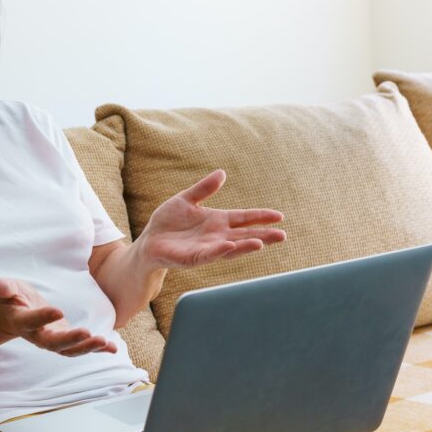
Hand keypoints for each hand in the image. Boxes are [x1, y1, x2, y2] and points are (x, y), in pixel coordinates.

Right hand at [0, 278, 116, 356]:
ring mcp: (53, 340)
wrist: (13, 315)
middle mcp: (38, 336)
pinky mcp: (65, 341)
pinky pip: (81, 348)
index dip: (44, 317)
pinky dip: (97, 350)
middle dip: (71, 340)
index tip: (58, 310)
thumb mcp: (7, 289)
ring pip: (70, 350)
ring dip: (87, 348)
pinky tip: (112, 347)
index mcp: (23, 322)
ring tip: (104, 342)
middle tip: (87, 333)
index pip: (33, 321)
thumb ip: (3, 288)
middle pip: (55, 343)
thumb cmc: (11, 299)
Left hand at [137, 169, 285, 268]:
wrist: (149, 241)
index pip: (244, 218)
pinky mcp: (192, 258)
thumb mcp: (186, 199)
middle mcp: (216, 236)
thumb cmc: (168, 222)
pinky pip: (208, 254)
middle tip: (282, 235)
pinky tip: (230, 246)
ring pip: (231, 248)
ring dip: (245, 246)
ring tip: (261, 243)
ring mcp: (206, 248)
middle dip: (263, 236)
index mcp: (218, 221)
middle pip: (244, 236)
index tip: (279, 216)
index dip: (261, 217)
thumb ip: (204, 188)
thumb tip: (222, 173)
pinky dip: (219, 251)